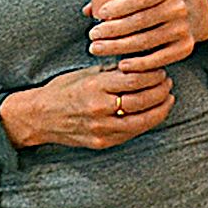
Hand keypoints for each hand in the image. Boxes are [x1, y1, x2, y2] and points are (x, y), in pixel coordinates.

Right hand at [1, 64, 175, 150]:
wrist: (39, 117)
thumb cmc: (63, 90)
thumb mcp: (85, 73)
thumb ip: (112, 71)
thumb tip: (140, 64)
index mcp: (95, 86)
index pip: (135, 79)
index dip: (153, 74)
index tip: (160, 69)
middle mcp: (99, 109)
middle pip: (142, 100)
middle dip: (160, 90)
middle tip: (167, 82)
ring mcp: (101, 129)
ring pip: (142, 120)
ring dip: (160, 108)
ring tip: (167, 97)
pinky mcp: (103, 142)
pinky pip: (132, 133)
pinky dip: (148, 122)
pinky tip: (155, 113)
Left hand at [84, 0, 207, 73]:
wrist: (196, 12)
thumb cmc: (160, 2)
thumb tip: (88, 10)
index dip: (119, 6)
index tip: (100, 15)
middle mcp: (177, 8)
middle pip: (139, 22)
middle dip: (111, 30)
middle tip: (93, 35)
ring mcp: (182, 29)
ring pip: (144, 41)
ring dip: (117, 47)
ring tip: (97, 48)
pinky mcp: (185, 48)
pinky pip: (158, 59)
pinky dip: (139, 64)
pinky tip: (122, 65)